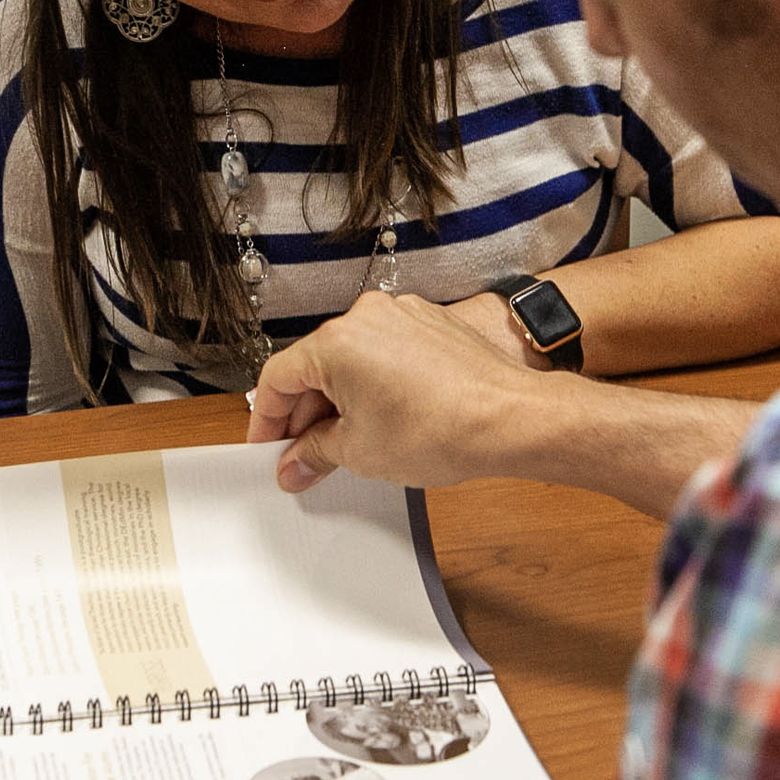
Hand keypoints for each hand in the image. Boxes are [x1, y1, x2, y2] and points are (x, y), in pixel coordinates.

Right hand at [248, 290, 555, 492]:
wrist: (512, 418)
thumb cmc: (444, 428)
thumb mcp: (361, 451)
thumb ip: (316, 453)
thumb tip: (297, 463)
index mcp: (337, 341)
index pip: (279, 378)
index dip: (268, 420)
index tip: (269, 446)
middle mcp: (369, 317)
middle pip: (316, 366)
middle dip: (307, 414)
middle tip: (306, 455)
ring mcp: (404, 316)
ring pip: (354, 359)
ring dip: (343, 399)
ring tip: (349, 443)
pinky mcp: (433, 324)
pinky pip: (388, 352)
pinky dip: (377, 383)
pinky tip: (385, 418)